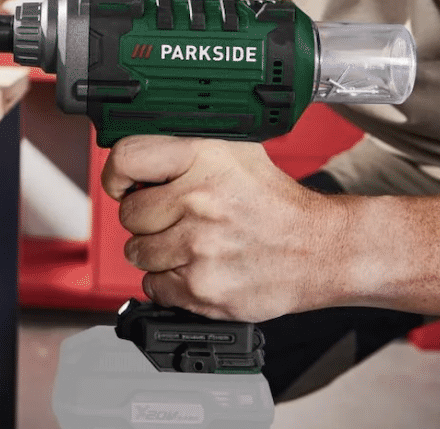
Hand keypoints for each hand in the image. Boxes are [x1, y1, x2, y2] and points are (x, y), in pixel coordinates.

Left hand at [101, 135, 349, 321]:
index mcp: (203, 158)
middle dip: (148, 219)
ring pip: (138, 253)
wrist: (322, 249)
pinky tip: (198, 268)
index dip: (116, 175)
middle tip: (177, 219)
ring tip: (192, 244)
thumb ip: (183, 152)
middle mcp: (199, 200)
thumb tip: (135, 165)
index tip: (121, 185)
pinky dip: (170, 282)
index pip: (127, 159)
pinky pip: (154, 287)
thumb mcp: (234, 152)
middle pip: (129, 214)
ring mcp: (200, 247)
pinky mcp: (203, 289)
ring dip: (158, 252)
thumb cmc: (276, 203)